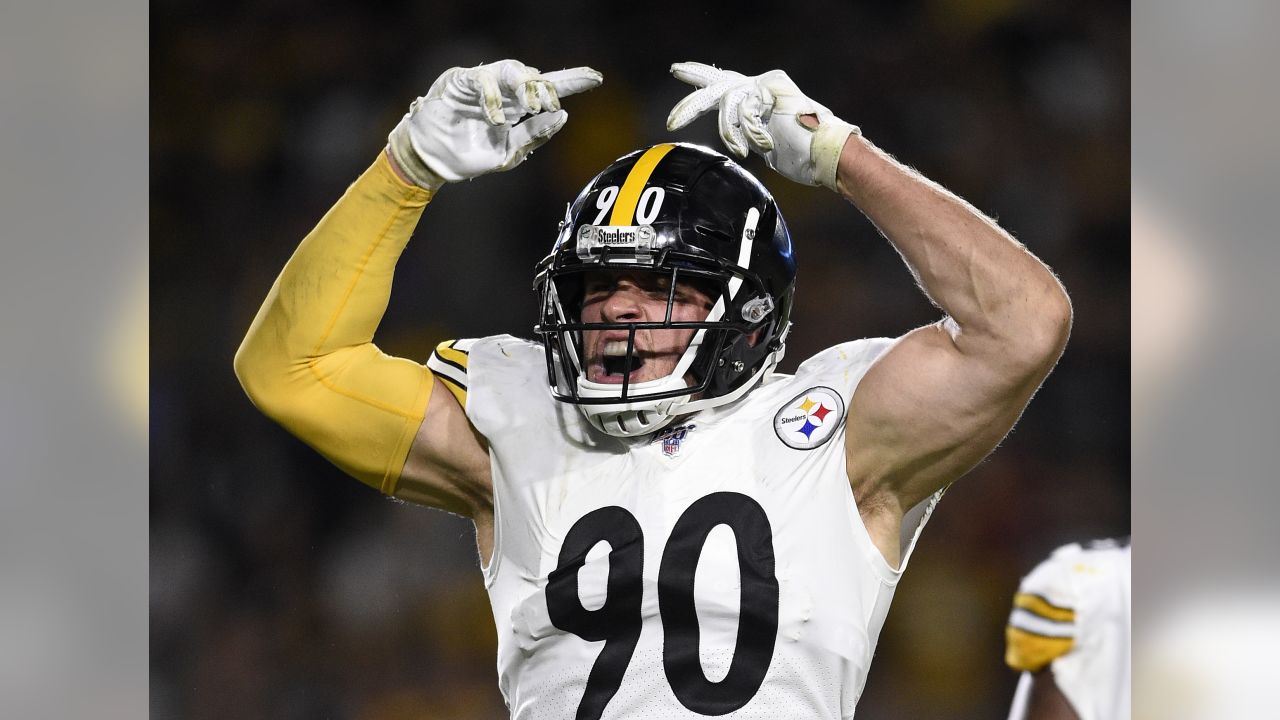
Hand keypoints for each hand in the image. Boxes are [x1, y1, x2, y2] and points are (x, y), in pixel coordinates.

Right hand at [388, 60, 602, 189]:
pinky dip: (492, 97)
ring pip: (511, 69)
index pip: (549, 88)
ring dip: (525, 85)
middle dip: (549, 86)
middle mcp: (504, 90)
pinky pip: (482, 80)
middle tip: (551, 104)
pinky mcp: (460, 81)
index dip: (572, 81)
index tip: (596, 78)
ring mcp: (483, 83)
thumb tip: (562, 117)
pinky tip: (496, 118)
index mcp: (517, 106)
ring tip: (532, 104)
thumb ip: (534, 136)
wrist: (435, 160)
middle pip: (534, 75)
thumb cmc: (470, 154)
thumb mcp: (509, 153)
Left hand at [666, 62, 857, 189]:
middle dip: (692, 89)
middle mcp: (760, 85)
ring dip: (730, 130)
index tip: (679, 71)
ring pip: (726, 101)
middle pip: (717, 84)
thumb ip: (747, 132)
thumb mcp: (765, 143)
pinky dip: (748, 132)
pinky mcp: (769, 91)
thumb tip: (733, 136)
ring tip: (741, 148)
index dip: (701, 77)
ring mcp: (765, 86)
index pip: (724, 85)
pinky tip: (764, 141)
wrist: (826, 155)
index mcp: (758, 97)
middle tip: (673, 73)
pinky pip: (742, 112)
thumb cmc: (802, 154)